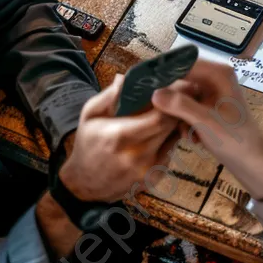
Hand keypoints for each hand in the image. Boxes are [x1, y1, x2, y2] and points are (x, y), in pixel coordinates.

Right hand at [58, 75, 180, 202]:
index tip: (174, 86)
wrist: (84, 184)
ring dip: (174, 122)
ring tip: (169, 109)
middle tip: (179, 93)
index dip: (171, 101)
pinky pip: (170, 150)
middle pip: (170, 126)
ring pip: (174, 137)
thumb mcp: (90, 113)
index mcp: (121, 137)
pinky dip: (168, 138)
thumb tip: (126, 77)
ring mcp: (148, 170)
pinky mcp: (154, 177)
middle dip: (176, 107)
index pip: (159, 117)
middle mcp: (137, 156)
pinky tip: (159, 130)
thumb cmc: (87, 143)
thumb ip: (110, 95)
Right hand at [152, 60, 262, 200]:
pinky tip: (194, 138)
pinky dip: (186, 122)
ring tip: (188, 134)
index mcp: (218, 73)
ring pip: (181, 97)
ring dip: (179, 116)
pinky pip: (187, 108)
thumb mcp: (204, 122)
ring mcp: (212, 93)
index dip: (163, 72)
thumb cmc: (234, 139)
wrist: (252, 163)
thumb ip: (180, 105)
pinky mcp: (208, 107)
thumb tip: (154, 93)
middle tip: (162, 118)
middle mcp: (215, 77)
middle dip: (172, 102)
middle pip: (181, 80)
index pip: (184, 63)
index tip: (142, 84)